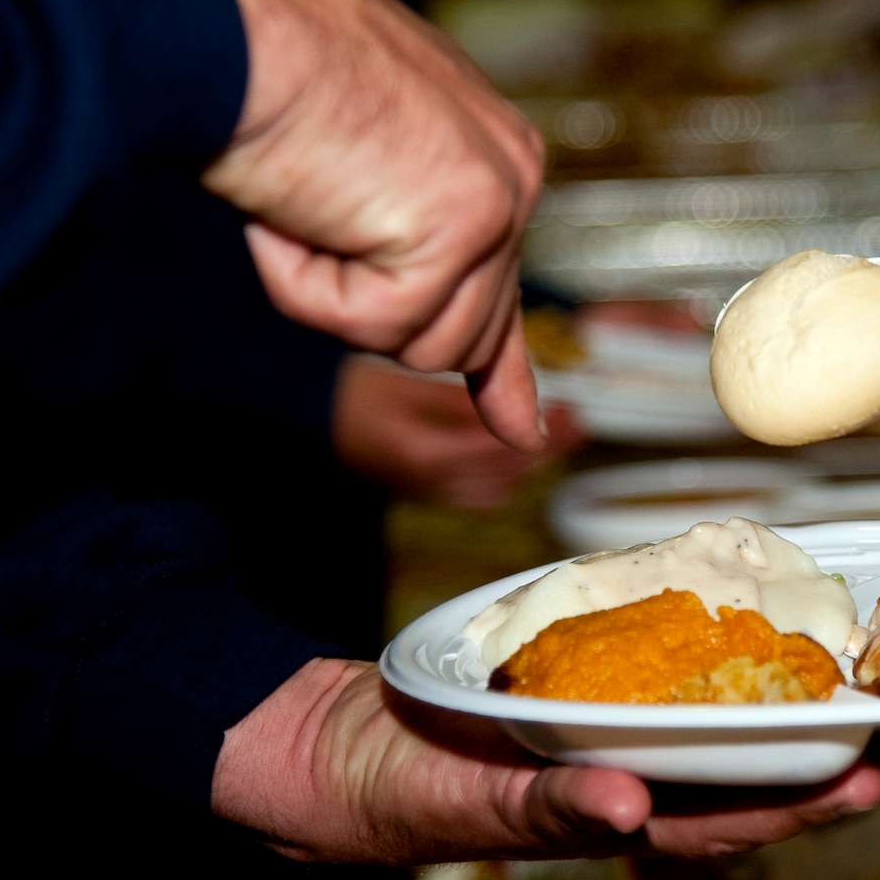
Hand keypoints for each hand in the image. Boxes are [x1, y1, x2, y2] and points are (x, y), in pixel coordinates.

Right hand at [150, 0, 547, 450]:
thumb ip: (407, 257)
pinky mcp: (459, 228)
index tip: (521, 431)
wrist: (230, 16)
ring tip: (297, 204)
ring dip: (331, 296)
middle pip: (464, 335)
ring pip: (420, 344)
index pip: (501, 291)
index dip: (496, 366)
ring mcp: (496, 203)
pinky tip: (290, 212)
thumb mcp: (350, 177)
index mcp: (496, 155)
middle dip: (379, 312)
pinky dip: (306, 286)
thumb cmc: (264, 73)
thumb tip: (437, 360)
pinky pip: (371, 325)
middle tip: (302, 222)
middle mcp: (513, 177)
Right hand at [212, 660, 879, 864]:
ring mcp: (617, 743)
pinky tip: (767, 637)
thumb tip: (627, 811)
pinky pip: (676, 686)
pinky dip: (727, 668)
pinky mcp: (595, 699)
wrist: (348, 748)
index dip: (801, 805)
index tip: (869, 782)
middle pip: (749, 779)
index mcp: (614, 823)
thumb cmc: (407, 786)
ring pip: (723, 734)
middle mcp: (632, 786)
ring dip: (795, 716)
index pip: (728, 821)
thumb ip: (546, 809)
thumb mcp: (470, 801)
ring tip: (864, 683)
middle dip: (828, 762)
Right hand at [331, 355, 577, 508]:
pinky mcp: (422, 491)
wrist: (304, 419)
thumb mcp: (406, 384)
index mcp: (426, 456)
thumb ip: (460, 404)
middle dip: (546, 453)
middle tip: (575, 425)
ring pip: (495, 491)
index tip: (571, 414)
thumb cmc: (349, 391)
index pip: (504, 455)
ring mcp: (425, 492)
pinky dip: (504, 479)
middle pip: (506, 478)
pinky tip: (516, 462)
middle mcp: (430, 484)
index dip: (543, 436)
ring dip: (530, 467)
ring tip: (556, 440)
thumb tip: (513, 412)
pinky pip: (476, 495)